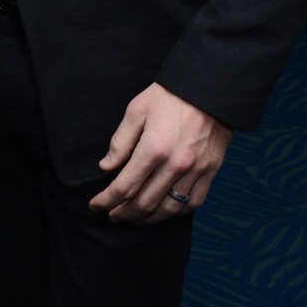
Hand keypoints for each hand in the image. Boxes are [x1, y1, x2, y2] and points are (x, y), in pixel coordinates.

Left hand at [89, 83, 232, 223]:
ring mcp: (195, 171)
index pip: (124, 187)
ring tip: (134, 218)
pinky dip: (175, 213)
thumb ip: (120, 141)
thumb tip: (106, 167)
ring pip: (168, 209)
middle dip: (123, 214)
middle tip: (112, 215)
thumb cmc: (170, 95)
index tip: (95, 206)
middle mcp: (175, 165)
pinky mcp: (210, 171)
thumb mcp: (137, 110)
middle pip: (144, 203)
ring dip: (148, 219)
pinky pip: (192, 203)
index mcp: (153, 149)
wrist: (210, 88)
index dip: (106, 200)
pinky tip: (163, 211)